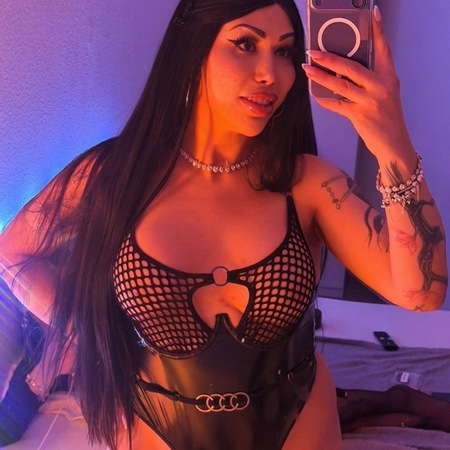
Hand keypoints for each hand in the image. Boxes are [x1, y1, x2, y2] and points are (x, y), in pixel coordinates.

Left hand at [302, 6, 415, 165]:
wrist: (393, 143)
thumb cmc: (387, 118)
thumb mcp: (386, 94)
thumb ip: (370, 81)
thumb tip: (344, 71)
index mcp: (389, 77)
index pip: (383, 49)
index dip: (378, 31)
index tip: (373, 14)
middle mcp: (381, 86)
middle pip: (351, 67)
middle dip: (329, 58)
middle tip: (313, 52)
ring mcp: (370, 101)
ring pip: (340, 84)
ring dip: (321, 77)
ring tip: (307, 69)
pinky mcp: (359, 115)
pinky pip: (336, 104)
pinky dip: (324, 99)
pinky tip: (315, 94)